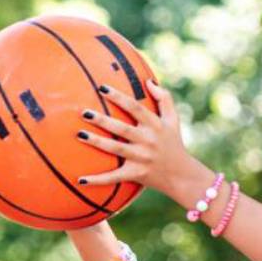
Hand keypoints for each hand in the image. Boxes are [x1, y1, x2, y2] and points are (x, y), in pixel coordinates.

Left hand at [73, 81, 191, 200]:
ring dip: (97, 142)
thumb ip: (164, 98)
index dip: (118, 97)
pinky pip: (114, 177)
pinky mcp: (135, 174)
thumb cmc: (174, 143)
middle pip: (122, 129)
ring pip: (115, 149)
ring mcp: (141, 158)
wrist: (182, 175)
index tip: (102, 88)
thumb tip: (148, 81)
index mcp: (155, 125)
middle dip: (102, 120)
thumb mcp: (173, 119)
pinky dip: (97, 180)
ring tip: (79, 134)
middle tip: (84, 112)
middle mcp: (147, 141)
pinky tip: (81, 179)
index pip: (135, 108)